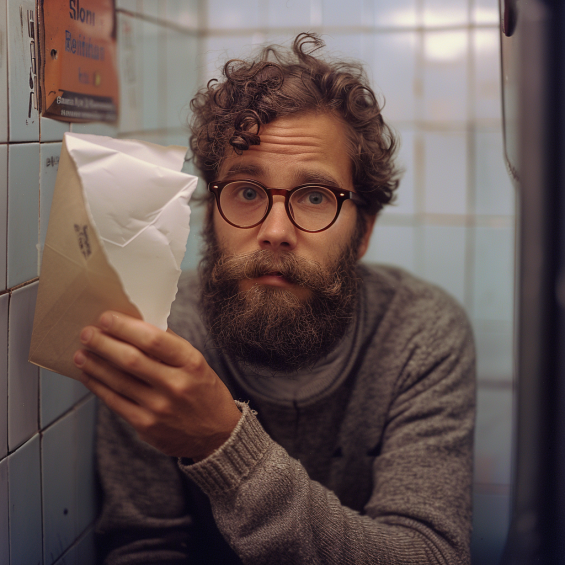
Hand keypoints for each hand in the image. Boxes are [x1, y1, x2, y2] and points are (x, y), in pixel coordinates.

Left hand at [73, 311, 240, 460]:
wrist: (218, 434)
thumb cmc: (204, 391)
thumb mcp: (197, 363)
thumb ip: (170, 345)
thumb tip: (136, 324)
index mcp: (192, 363)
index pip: (154, 340)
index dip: (126, 327)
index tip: (106, 318)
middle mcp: (176, 385)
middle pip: (131, 360)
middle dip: (103, 343)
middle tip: (87, 333)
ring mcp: (160, 408)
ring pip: (118, 381)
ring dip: (95, 364)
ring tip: (81, 352)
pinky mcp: (147, 426)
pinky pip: (115, 402)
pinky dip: (99, 386)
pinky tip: (89, 375)